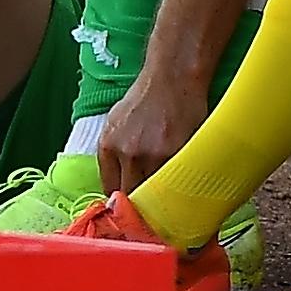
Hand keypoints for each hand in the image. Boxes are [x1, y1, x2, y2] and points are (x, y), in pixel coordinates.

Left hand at [97, 54, 208, 194]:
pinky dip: (178, 190)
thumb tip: (114, 190)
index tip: (129, 208)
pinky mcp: (178, 155)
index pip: (110, 189)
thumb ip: (112, 155)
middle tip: (149, 212)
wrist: (172, 78)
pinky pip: (175, 184)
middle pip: (131, 196)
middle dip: (139, 206)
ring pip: (155, 195)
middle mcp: (127, 153)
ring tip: (167, 203)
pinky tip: (182, 190)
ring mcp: (154, 155)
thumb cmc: (145, 99)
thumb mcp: (115, 123)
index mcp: (108, 146)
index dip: (120, 202)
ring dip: (161, 201)